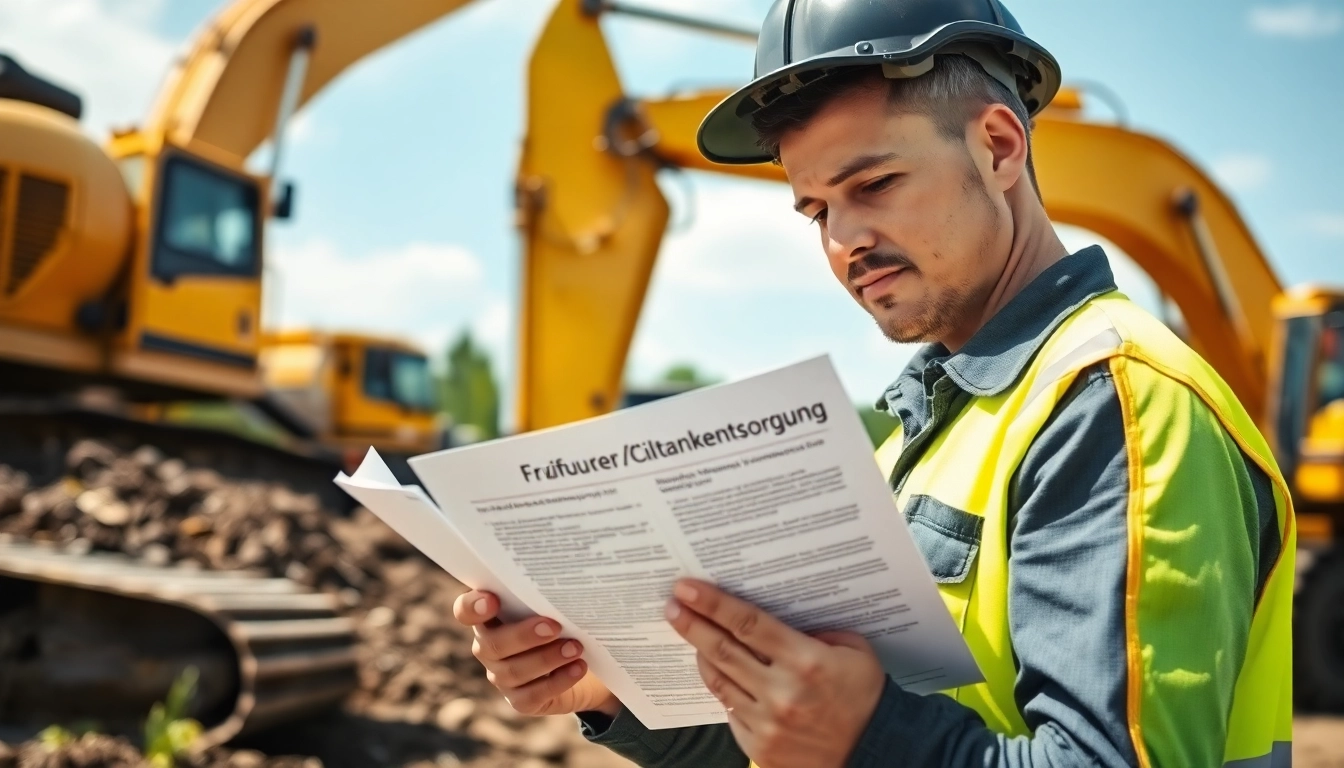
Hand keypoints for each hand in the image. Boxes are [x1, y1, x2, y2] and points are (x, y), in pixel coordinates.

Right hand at [453, 589, 619, 716]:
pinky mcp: (520, 700)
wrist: (582, 659)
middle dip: (523, 635)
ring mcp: (501, 676)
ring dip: (547, 658)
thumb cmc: (562, 621)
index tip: (492, 599)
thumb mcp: (553, 606)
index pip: (465, 611)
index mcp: (489, 618)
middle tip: (554, 626)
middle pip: (492, 645)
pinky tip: (578, 667)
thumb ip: (544, 596)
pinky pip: (532, 695)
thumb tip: (561, 584)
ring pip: (514, 672)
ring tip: (576, 647)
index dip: (472, 607)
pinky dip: (558, 681)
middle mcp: (488, 647)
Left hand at [665, 579, 884, 767]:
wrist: (874, 752)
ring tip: (690, 632)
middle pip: (722, 650)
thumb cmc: (865, 697)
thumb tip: (780, 618)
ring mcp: (767, 722)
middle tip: (673, 605)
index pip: (747, 623)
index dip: (713, 603)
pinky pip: (728, 709)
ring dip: (700, 653)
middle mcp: (781, 692)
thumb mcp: (854, 651)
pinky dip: (720, 686)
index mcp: (806, 661)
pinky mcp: (758, 746)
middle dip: (692, 624)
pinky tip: (717, 670)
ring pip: (718, 680)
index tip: (687, 588)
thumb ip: (817, 631)